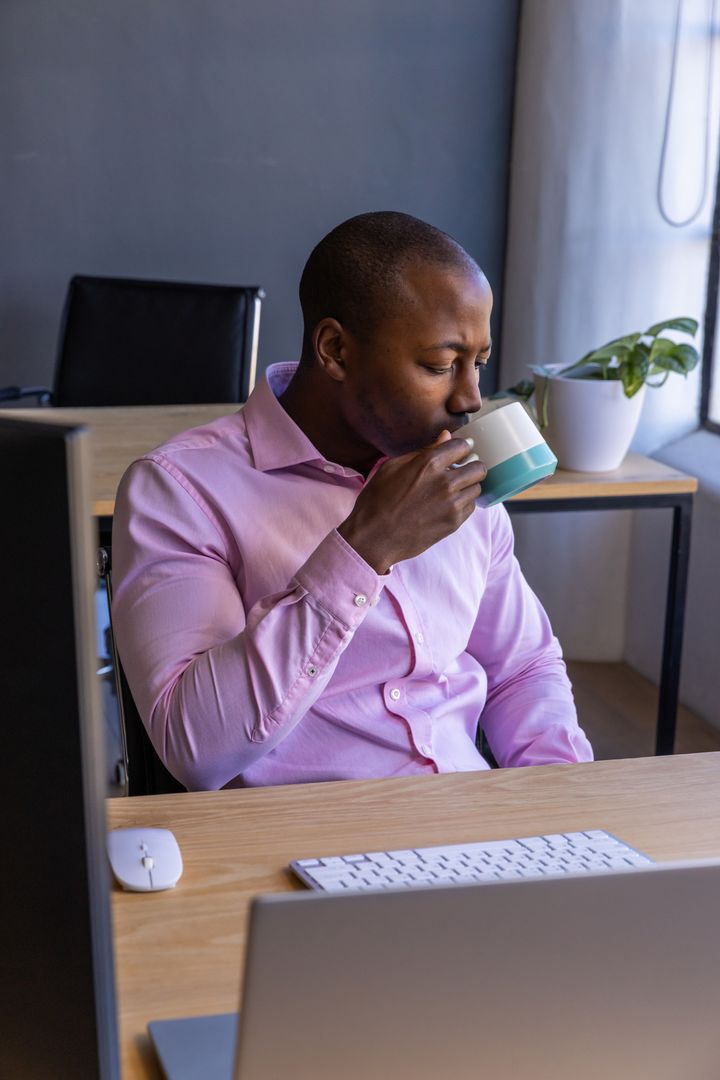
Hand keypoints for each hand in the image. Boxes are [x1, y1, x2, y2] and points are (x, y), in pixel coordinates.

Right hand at [337, 431, 486, 573]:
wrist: (374, 537)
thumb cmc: (377, 500)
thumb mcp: (393, 467)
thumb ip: (423, 451)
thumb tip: (445, 436)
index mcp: (429, 463)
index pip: (462, 446)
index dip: (461, 447)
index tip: (458, 452)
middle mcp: (445, 482)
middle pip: (479, 467)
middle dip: (471, 466)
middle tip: (460, 471)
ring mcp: (451, 504)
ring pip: (477, 487)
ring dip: (468, 486)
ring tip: (453, 489)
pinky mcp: (453, 522)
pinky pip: (471, 506)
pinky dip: (464, 503)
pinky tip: (448, 504)